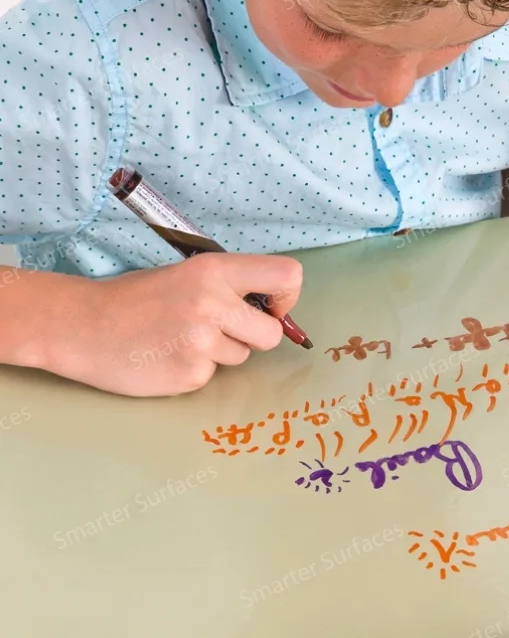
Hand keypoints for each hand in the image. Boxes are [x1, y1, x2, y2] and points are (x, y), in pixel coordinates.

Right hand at [42, 254, 303, 396]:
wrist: (82, 326)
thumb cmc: (138, 298)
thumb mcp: (188, 274)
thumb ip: (231, 287)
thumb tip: (275, 309)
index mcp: (216, 270)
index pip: (287, 276)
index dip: (287, 297)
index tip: (271, 308)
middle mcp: (213, 303)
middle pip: (273, 334)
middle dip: (255, 336)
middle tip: (224, 331)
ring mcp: (201, 341)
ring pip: (243, 356)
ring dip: (221, 352)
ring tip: (181, 339)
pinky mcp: (189, 374)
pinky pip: (213, 375)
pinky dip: (196, 370)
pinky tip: (167, 356)